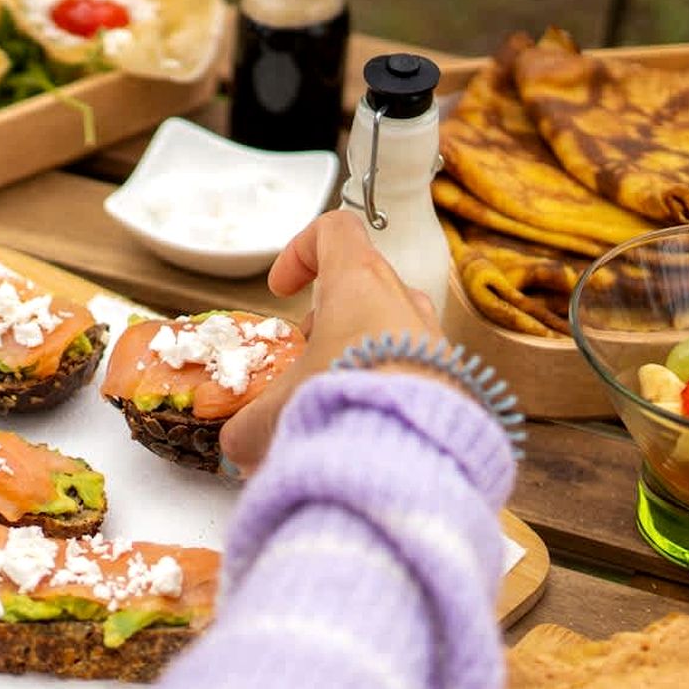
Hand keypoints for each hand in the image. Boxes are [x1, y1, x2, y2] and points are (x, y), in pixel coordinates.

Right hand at [219, 211, 442, 477]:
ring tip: (329, 393)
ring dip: (355, 352)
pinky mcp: (450, 380)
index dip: (300, 251)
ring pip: (389, 326)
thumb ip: (249, 424)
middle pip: (362, 284)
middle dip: (326, 318)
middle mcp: (401, 302)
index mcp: (358, 283)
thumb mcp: (274, 415)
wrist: (411, 458)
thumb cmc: (345, 407)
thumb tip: (238, 444)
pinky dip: (382, 385)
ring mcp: (431, 339)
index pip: (333, 230)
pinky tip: (361, 422)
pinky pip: (412, 367)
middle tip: (303, 355)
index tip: (282, 287)